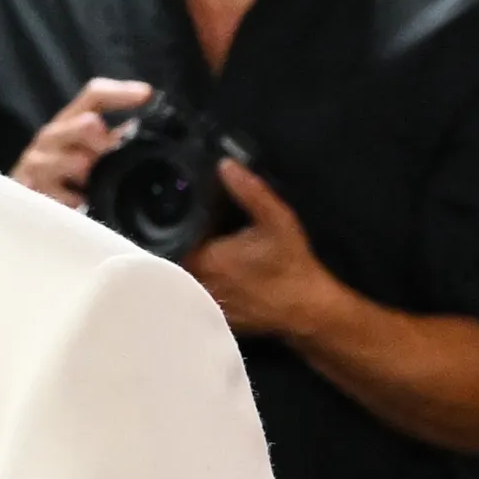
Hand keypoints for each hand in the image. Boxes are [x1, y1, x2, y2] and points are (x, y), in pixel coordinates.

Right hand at [10, 74, 152, 210]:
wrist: (14, 210)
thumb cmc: (58, 180)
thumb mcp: (87, 156)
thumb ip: (114, 143)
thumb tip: (142, 133)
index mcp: (68, 121)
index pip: (95, 95)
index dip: (121, 92)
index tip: (147, 95)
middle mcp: (51, 135)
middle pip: (88, 123)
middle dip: (106, 143)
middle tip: (109, 160)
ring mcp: (37, 161)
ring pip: (78, 162)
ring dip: (90, 177)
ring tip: (87, 187)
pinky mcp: (28, 188)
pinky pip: (64, 197)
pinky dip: (75, 203)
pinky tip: (75, 205)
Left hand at [186, 153, 342, 349]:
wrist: (305, 308)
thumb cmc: (290, 263)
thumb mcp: (276, 218)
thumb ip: (249, 190)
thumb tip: (225, 164)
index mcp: (203, 258)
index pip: (174, 236)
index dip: (180, 221)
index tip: (188, 210)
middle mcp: (197, 283)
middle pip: (178, 255)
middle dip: (189, 240)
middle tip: (205, 225)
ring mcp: (204, 302)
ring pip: (188, 275)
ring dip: (196, 261)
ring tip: (216, 246)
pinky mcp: (215, 314)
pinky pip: (200, 291)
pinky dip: (207, 280)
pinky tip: (226, 270)